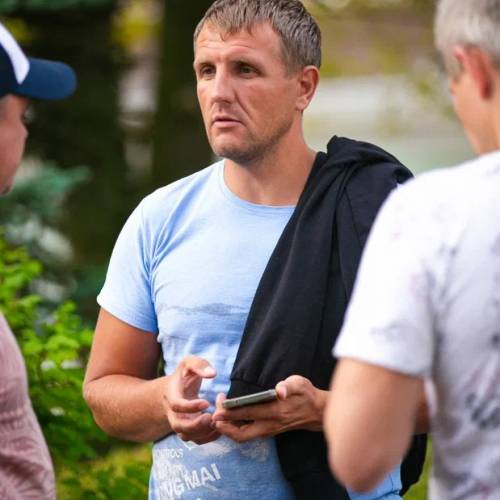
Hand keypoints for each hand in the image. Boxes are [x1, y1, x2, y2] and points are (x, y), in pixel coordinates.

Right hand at [163, 356, 219, 444]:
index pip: (176, 406)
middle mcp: (173, 412)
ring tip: (218, 421)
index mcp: (171, 395)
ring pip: (187, 436)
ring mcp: (180, 423)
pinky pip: (196, 440)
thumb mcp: (188, 363)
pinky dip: (208, 437)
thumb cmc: (184, 374)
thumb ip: (199, 365)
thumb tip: (212, 374)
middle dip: (195, 426)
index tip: (206, 402)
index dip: (190, 407)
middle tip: (210, 417)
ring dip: (204, 433)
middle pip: (178, 426)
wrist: (175, 388)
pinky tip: (220, 426)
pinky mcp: (188, 430)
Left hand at [212, 375, 327, 442]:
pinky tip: (229, 419)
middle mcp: (270, 425)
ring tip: (218, 416)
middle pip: (240, 434)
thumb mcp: (300, 384)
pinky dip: (236, 429)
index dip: (230, 413)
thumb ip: (289, 386)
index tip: (217, 409)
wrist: (317, 412)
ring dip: (228, 430)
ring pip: (243, 437)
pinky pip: (248, 434)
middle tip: (214, 414)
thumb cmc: (306, 394)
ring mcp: (269, 431)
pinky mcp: (269, 432)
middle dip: (224, 427)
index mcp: (275, 412)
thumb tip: (280, 390)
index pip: (247, 414)